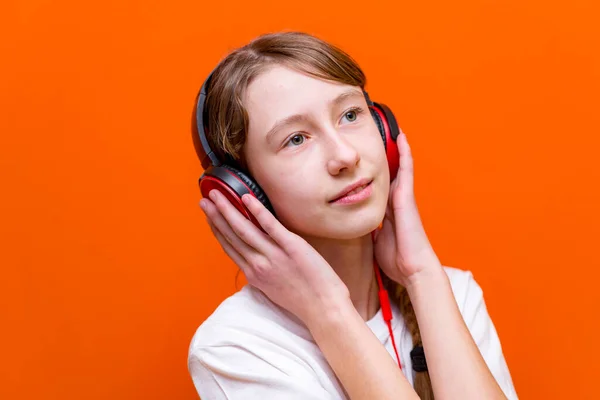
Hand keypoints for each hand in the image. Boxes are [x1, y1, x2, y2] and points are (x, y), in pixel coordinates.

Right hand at [200, 189, 350, 325]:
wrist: (323, 308)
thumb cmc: (302, 301)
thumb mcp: (273, 289)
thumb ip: (261, 273)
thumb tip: (255, 260)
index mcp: (253, 274)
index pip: (229, 247)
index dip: (217, 230)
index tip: (208, 217)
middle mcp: (258, 264)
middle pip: (232, 236)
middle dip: (216, 216)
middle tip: (204, 200)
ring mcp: (274, 255)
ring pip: (244, 229)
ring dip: (228, 210)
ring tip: (216, 194)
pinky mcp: (292, 247)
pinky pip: (271, 226)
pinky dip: (258, 212)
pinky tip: (246, 198)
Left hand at [374, 132, 441, 287]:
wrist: (413, 269)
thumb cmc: (396, 259)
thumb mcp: (374, 241)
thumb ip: (367, 229)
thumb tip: (355, 224)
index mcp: (387, 211)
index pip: (378, 186)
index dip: (372, 173)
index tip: (366, 161)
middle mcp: (395, 200)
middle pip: (388, 172)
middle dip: (383, 156)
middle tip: (375, 135)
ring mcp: (402, 197)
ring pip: (398, 167)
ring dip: (395, 149)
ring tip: (390, 128)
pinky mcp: (407, 196)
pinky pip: (406, 169)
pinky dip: (405, 153)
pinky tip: (402, 137)